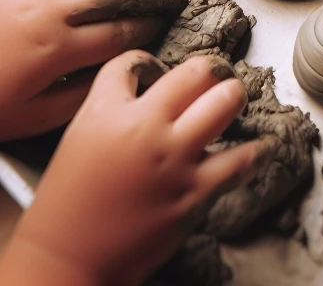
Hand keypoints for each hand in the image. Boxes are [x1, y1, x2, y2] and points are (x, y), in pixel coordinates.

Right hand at [0, 53, 269, 285]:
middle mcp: (143, 126)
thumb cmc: (64, 206)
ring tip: (233, 99)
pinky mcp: (193, 192)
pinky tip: (258, 147)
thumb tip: (150, 96)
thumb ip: (113, 110)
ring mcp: (172, 158)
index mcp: (105, 111)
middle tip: (213, 76)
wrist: (65, 262)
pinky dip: (253, 151)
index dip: (145, 62)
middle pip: (195, 72)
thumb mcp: (78, 139)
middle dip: (210, 69)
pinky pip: (239, 160)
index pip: (133, 61)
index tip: (154, 70)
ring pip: (224, 102)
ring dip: (233, 96)